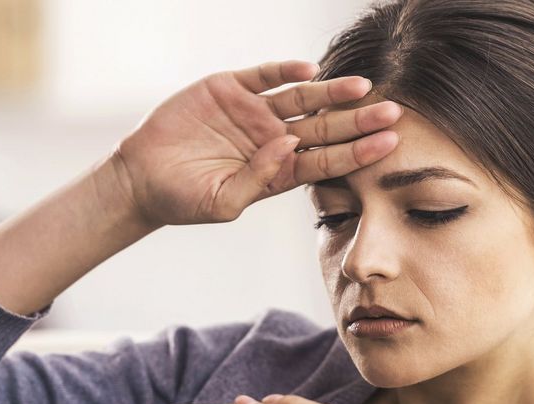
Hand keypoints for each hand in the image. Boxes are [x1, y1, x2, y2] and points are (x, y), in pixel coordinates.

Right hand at [112, 59, 401, 228]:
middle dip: (357, 120)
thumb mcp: (223, 203)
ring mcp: (252, 112)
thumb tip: (288, 145)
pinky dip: (285, 71)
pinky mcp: (229, 88)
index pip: (326, 160)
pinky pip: (264, 75)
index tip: (388, 145)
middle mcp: (271, 138)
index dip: (357, 152)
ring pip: (302, 98)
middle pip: (324, 127)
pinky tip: (310, 70)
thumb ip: (259, 179)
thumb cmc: (183, 200)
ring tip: (362, 87)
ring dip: (332, 93)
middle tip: (392, 113)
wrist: (141, 178)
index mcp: (277, 171)